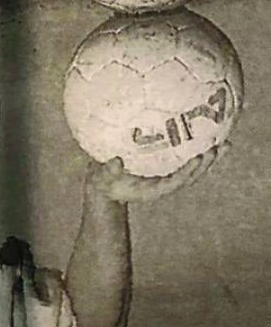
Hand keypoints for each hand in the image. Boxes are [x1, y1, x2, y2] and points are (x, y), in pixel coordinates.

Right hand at [87, 144, 228, 201]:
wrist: (105, 187)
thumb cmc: (104, 183)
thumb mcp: (103, 178)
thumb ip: (108, 171)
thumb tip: (115, 161)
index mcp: (154, 188)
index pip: (176, 181)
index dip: (189, 171)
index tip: (199, 158)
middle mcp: (165, 183)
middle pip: (191, 175)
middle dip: (206, 163)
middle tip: (219, 147)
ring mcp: (167, 177)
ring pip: (192, 169)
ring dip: (208, 158)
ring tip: (224, 143)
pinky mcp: (166, 169)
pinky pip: (185, 160)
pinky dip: (197, 151)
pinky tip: (205, 137)